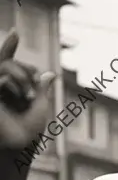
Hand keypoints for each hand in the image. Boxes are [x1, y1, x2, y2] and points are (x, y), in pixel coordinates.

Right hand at [0, 29, 54, 151]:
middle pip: (10, 62)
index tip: (15, 32)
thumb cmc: (28, 132)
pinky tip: (21, 93)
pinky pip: (1, 74)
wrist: (17, 147)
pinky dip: (11, 79)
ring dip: (21, 76)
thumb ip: (42, 89)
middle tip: (33, 87)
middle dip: (25, 69)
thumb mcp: (40, 107)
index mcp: (9, 87)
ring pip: (5, 65)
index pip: (8, 62)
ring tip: (27, 94)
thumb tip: (50, 74)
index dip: (10, 46)